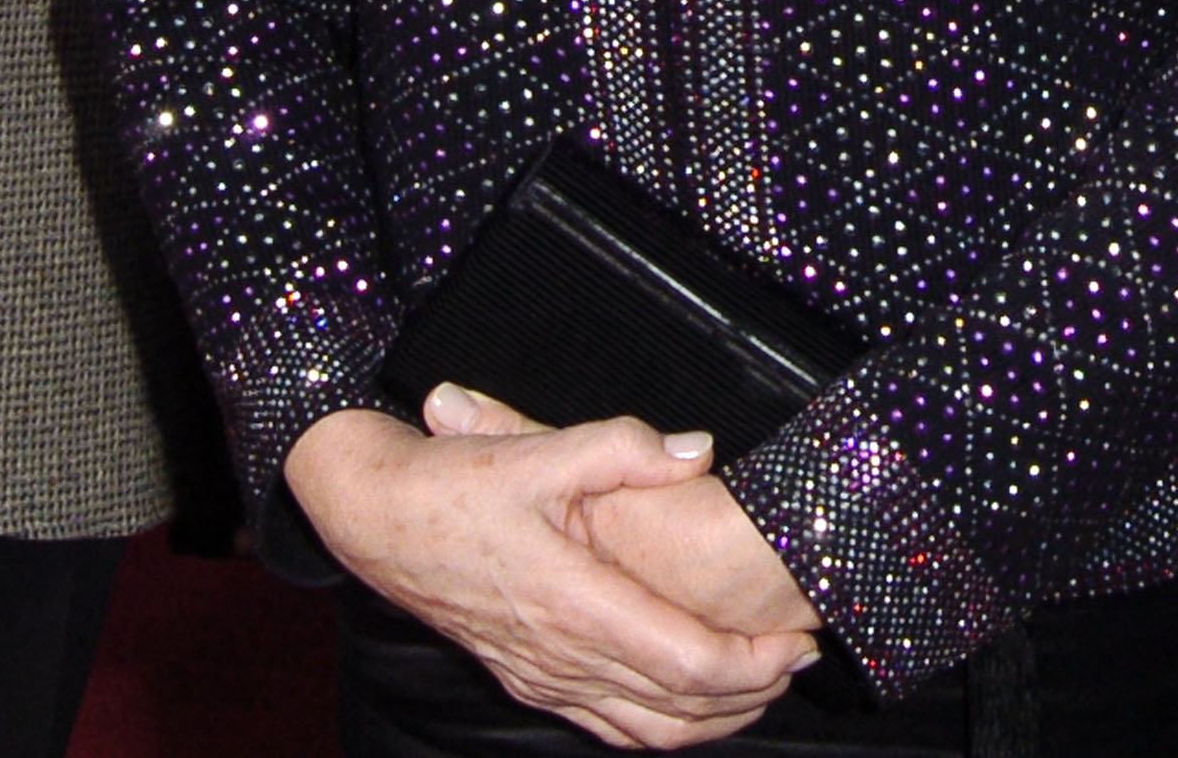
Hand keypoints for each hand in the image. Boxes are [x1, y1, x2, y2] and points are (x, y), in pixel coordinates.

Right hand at [287, 404, 815, 748]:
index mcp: (574, 603)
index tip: (795, 639)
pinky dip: (661, 726)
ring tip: (761, 685)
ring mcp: (543, 677)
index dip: (751, 663)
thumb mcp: (539, 450)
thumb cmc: (456, 484)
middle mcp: (562, 656)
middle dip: (750, 692)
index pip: (685, 661)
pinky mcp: (528, 679)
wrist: (379, 521)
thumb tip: (698, 453)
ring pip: (646, 730)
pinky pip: (607, 727)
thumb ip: (624, 448)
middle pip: (678, 709)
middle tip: (798, 659)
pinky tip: (688, 703)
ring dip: (712, 718)